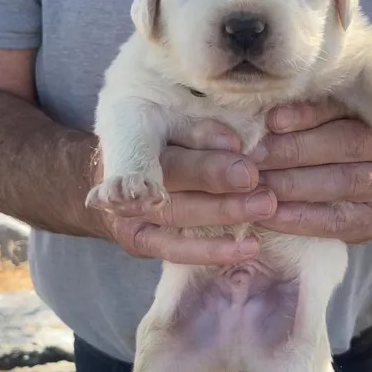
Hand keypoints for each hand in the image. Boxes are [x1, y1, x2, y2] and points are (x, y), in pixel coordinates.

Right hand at [92, 119, 275, 263]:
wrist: (106, 178)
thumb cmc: (153, 140)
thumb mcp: (170, 120)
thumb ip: (199, 131)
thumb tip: (235, 144)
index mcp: (128, 134)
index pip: (166, 135)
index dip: (201, 141)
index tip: (239, 148)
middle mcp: (122, 175)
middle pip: (173, 178)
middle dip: (219, 181)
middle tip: (260, 185)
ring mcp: (128, 212)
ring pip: (178, 214)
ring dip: (224, 212)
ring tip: (265, 207)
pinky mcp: (138, 240)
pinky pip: (174, 250)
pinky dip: (211, 251)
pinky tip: (247, 247)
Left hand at [255, 100, 371, 242]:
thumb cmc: (343, 154)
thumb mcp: (334, 126)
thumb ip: (308, 120)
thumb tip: (262, 117)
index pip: (342, 111)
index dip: (306, 115)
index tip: (271, 121)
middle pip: (343, 145)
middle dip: (292, 151)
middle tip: (253, 157)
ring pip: (340, 183)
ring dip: (292, 184)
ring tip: (256, 184)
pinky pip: (333, 221)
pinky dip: (297, 218)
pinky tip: (268, 214)